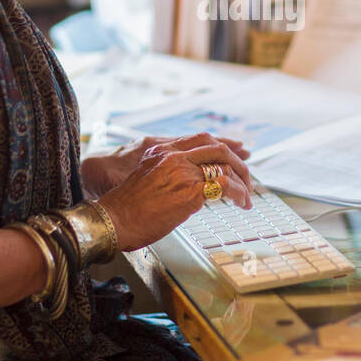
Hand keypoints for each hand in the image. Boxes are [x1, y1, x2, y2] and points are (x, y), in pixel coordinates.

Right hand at [81, 134, 249, 198]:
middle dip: (237, 162)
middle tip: (246, 177)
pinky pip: (226, 186)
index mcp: (161, 150)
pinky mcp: (190, 190)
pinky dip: (240, 194)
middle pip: (216, 148)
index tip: (236, 155)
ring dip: (242, 180)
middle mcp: (173, 156)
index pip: (200, 140)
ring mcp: (182, 171)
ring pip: (224, 165)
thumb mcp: (147, 180)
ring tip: (247, 196)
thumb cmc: (127, 209)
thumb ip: (168, 174)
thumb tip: (190, 187)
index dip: (223, 147)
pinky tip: (243, 203)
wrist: (113, 220)